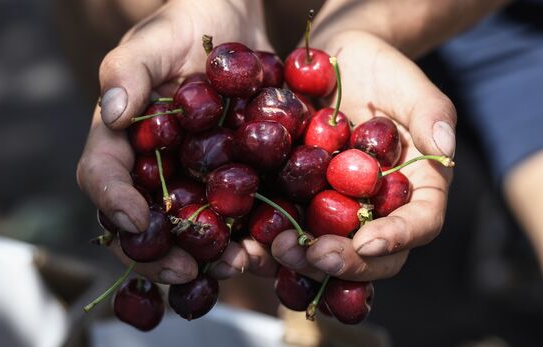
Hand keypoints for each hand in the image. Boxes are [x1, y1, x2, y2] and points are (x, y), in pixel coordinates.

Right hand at [77, 0, 272, 282]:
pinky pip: (234, 220)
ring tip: (232, 266)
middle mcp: (153, 170)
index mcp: (123, 140)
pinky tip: (262, 249)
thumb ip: (129, 70)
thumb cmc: (189, 26)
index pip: (102, 178)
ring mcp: (192, 181)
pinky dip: (245, 239)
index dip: (113, 203)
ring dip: (205, 258)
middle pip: (142, 225)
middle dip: (158, 254)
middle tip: (184, 271)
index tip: (135, 220)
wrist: (238, 31)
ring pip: (188, 234)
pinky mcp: (231, 184)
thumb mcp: (158, 40)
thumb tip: (111, 113)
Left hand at [271, 31, 455, 281]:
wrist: (336, 63)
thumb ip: (431, 113)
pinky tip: (251, 244)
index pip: (419, 224)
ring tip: (280, 248)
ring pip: (329, 251)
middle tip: (316, 254)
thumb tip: (443, 148)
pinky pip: (290, 228)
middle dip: (345, 261)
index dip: (397, 238)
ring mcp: (337, 208)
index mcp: (414, 187)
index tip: (367, 241)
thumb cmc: (381, 71)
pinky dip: (271, 242)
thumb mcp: (408, 84)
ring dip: (305, 260)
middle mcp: (377, 208)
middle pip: (371, 252)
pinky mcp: (302, 199)